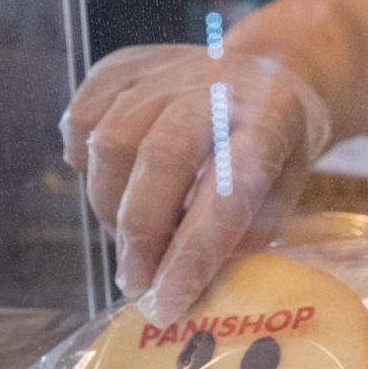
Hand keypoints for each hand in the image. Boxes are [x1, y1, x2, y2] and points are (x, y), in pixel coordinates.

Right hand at [60, 44, 331, 323]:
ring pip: (111, 139)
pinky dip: (86, 163)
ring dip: (110, 205)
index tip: (167, 305)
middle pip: (161, 158)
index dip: (194, 252)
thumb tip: (189, 282)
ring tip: (133, 235)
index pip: (230, 190)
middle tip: (138, 284)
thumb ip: (245, 232)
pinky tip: (116, 181)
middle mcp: (219, 86)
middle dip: (141, 235)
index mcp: (271, 121)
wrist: (274, 68)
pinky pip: (82, 118)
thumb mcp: (285, 191)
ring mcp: (169, 69)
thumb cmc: (278, 145)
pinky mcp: (126, 64)